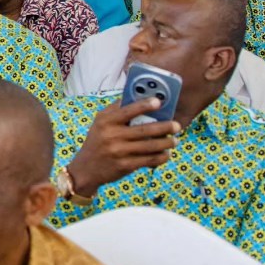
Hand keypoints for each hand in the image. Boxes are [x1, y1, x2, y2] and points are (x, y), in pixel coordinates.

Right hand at [66, 98, 180, 198]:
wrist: (87, 168)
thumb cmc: (97, 141)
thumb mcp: (100, 122)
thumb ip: (115, 109)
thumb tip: (135, 96)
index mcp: (106, 121)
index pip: (128, 110)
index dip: (144, 105)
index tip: (159, 102)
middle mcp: (112, 136)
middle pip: (145, 130)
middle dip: (165, 127)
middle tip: (177, 125)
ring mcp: (119, 152)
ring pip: (150, 146)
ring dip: (166, 143)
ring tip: (175, 140)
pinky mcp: (126, 166)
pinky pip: (149, 161)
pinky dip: (161, 157)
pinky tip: (166, 153)